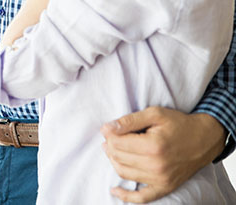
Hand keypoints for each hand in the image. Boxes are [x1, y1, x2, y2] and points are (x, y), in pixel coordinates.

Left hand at [101, 107, 226, 202]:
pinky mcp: (165, 188)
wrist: (204, 139)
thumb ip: (129, 121)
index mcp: (153, 146)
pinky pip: (142, 197)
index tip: (109, 128)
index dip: (109, 134)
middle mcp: (156, 166)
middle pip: (118, 157)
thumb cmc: (178, 124)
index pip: (117, 143)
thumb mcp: (154, 114)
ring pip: (124, 173)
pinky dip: (126, 196)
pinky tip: (114, 190)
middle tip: (111, 137)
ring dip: (114, 161)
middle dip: (110, 145)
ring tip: (113, 150)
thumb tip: (106, 129)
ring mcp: (161, 180)